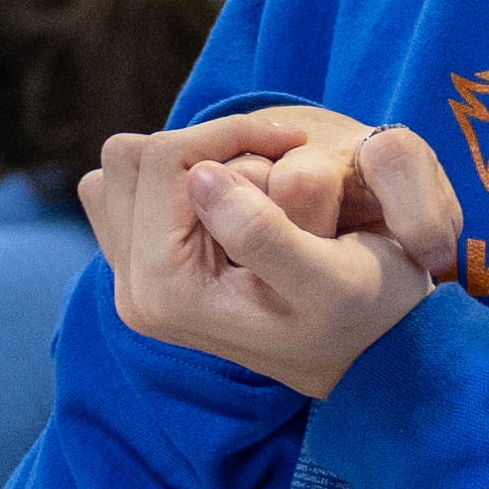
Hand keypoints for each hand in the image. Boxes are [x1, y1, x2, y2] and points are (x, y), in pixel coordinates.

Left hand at [84, 106, 453, 399]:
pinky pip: (131, 189)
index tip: (294, 137)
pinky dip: (176, 176)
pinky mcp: (141, 270)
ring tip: (254, 178)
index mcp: (166, 292)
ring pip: (124, 169)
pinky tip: (230, 197)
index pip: (165, 159)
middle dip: (205, 145)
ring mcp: (131, 281)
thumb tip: (202, 178)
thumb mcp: (335, 282)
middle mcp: (134, 291)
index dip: (232, 131)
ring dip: (188, 158)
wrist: (364, 356)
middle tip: (273, 156)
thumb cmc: (364, 316)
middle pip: (132, 159)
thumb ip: (264, 234)